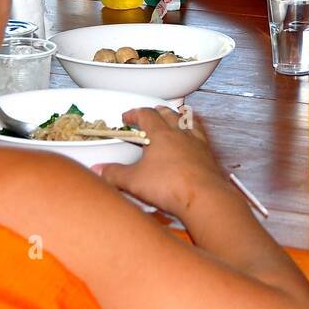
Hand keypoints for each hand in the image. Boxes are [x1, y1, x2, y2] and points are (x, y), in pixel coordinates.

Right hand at [92, 106, 228, 219]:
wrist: (204, 197)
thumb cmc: (168, 185)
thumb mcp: (134, 181)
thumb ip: (114, 174)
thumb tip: (99, 170)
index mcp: (161, 133)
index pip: (146, 115)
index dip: (135, 113)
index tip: (127, 117)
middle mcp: (181, 133)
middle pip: (169, 114)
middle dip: (158, 112)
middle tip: (151, 114)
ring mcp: (198, 143)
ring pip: (189, 122)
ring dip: (180, 118)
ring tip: (177, 118)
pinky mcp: (209, 156)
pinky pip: (202, 137)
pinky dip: (196, 134)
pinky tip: (195, 140)